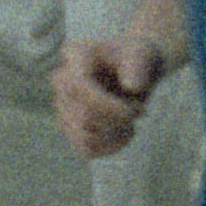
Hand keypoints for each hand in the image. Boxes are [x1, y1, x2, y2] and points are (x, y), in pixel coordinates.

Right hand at [54, 33, 166, 156]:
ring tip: (131, 123)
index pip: (78, 87)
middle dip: (119, 121)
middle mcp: (61, 80)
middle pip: (84, 118)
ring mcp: (62, 105)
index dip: (108, 107)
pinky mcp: (69, 126)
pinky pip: (86, 150)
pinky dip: (111, 147)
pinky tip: (124, 133)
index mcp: (75, 55)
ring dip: (116, 136)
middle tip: (140, 111)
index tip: (139, 111)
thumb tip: (131, 86)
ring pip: (85, 138)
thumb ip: (138, 67)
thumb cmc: (137, 58)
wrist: (135, 69)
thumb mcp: (144, 54)